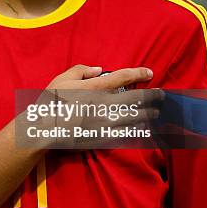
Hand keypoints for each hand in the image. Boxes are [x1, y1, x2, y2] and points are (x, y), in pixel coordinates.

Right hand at [20, 65, 163, 148]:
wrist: (44, 130)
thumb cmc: (51, 102)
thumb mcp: (62, 79)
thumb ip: (82, 70)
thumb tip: (99, 70)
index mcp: (96, 87)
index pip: (124, 77)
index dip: (140, 74)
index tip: (150, 73)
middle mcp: (105, 104)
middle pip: (137, 98)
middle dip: (152, 96)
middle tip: (162, 95)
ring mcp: (106, 122)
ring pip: (135, 117)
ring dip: (148, 114)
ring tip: (156, 113)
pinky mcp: (104, 137)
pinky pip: (126, 133)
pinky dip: (137, 130)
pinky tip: (142, 129)